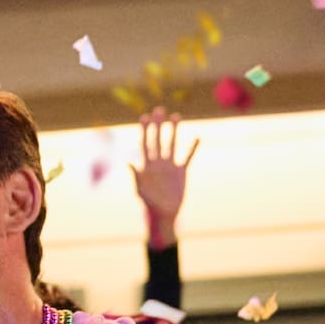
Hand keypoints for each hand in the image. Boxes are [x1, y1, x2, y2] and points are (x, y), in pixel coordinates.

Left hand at [133, 107, 194, 243]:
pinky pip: (187, 157)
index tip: (145, 117)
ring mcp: (170, 166)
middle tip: (160, 110)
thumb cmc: (149, 203)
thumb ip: (135, 176)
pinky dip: (192, 148)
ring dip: (173, 131)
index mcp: (146, 165)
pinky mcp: (181, 172)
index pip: (145, 143)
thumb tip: (128, 162)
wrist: (164, 213)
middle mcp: (158, 162)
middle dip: (158, 125)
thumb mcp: (140, 190)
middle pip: (158, 139)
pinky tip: (196, 137)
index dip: (144, 130)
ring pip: (172, 144)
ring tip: (176, 116)